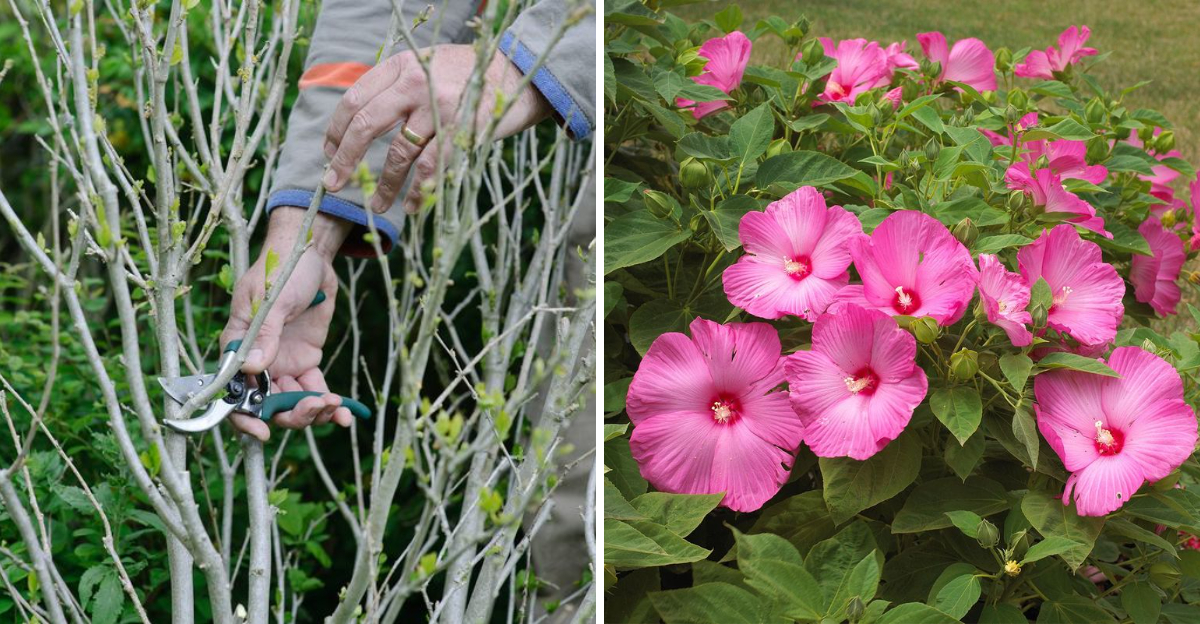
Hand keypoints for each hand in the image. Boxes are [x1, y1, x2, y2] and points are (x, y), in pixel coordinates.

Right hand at [219, 208, 352, 440]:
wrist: (311, 254)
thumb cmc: (282, 269)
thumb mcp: (273, 298)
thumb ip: (265, 334)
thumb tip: (252, 369)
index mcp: (238, 347)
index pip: (233, 391)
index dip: (244, 417)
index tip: (263, 431)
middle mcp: (258, 361)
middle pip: (267, 404)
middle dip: (290, 414)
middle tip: (316, 407)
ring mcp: (283, 363)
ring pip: (292, 402)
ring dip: (312, 411)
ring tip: (336, 405)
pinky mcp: (306, 360)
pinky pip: (315, 389)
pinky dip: (329, 404)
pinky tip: (345, 414)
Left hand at [321, 44, 551, 213]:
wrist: (518, 73)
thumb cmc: (469, 75)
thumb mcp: (426, 65)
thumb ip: (398, 86)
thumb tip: (362, 120)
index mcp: (401, 66)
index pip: (354, 99)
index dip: (336, 131)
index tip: (329, 153)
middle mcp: (416, 83)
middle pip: (366, 125)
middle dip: (345, 159)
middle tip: (333, 184)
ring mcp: (439, 107)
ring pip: (400, 153)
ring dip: (385, 184)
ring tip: (376, 205)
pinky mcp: (462, 130)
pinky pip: (432, 167)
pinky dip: (419, 190)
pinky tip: (413, 206)